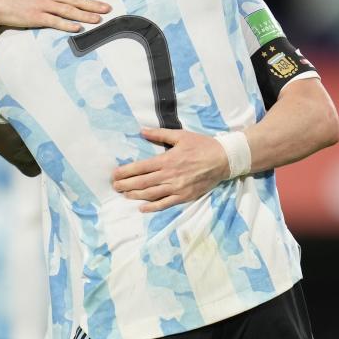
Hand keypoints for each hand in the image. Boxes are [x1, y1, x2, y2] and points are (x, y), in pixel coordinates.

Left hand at [112, 128, 229, 211]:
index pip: (141, 167)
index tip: (115, 174)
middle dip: (126, 185)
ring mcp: (177, 187)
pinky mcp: (185, 196)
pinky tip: (142, 208)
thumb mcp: (180, 136)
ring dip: (136, 195)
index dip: (126, 172)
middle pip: (143, 182)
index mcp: (167, 159)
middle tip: (114, 186)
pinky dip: (153, 207)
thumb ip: (159, 134)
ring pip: (151, 194)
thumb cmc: (202, 145)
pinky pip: (166, 203)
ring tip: (124, 195)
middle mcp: (170, 175)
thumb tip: (141, 130)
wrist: (223, 159)